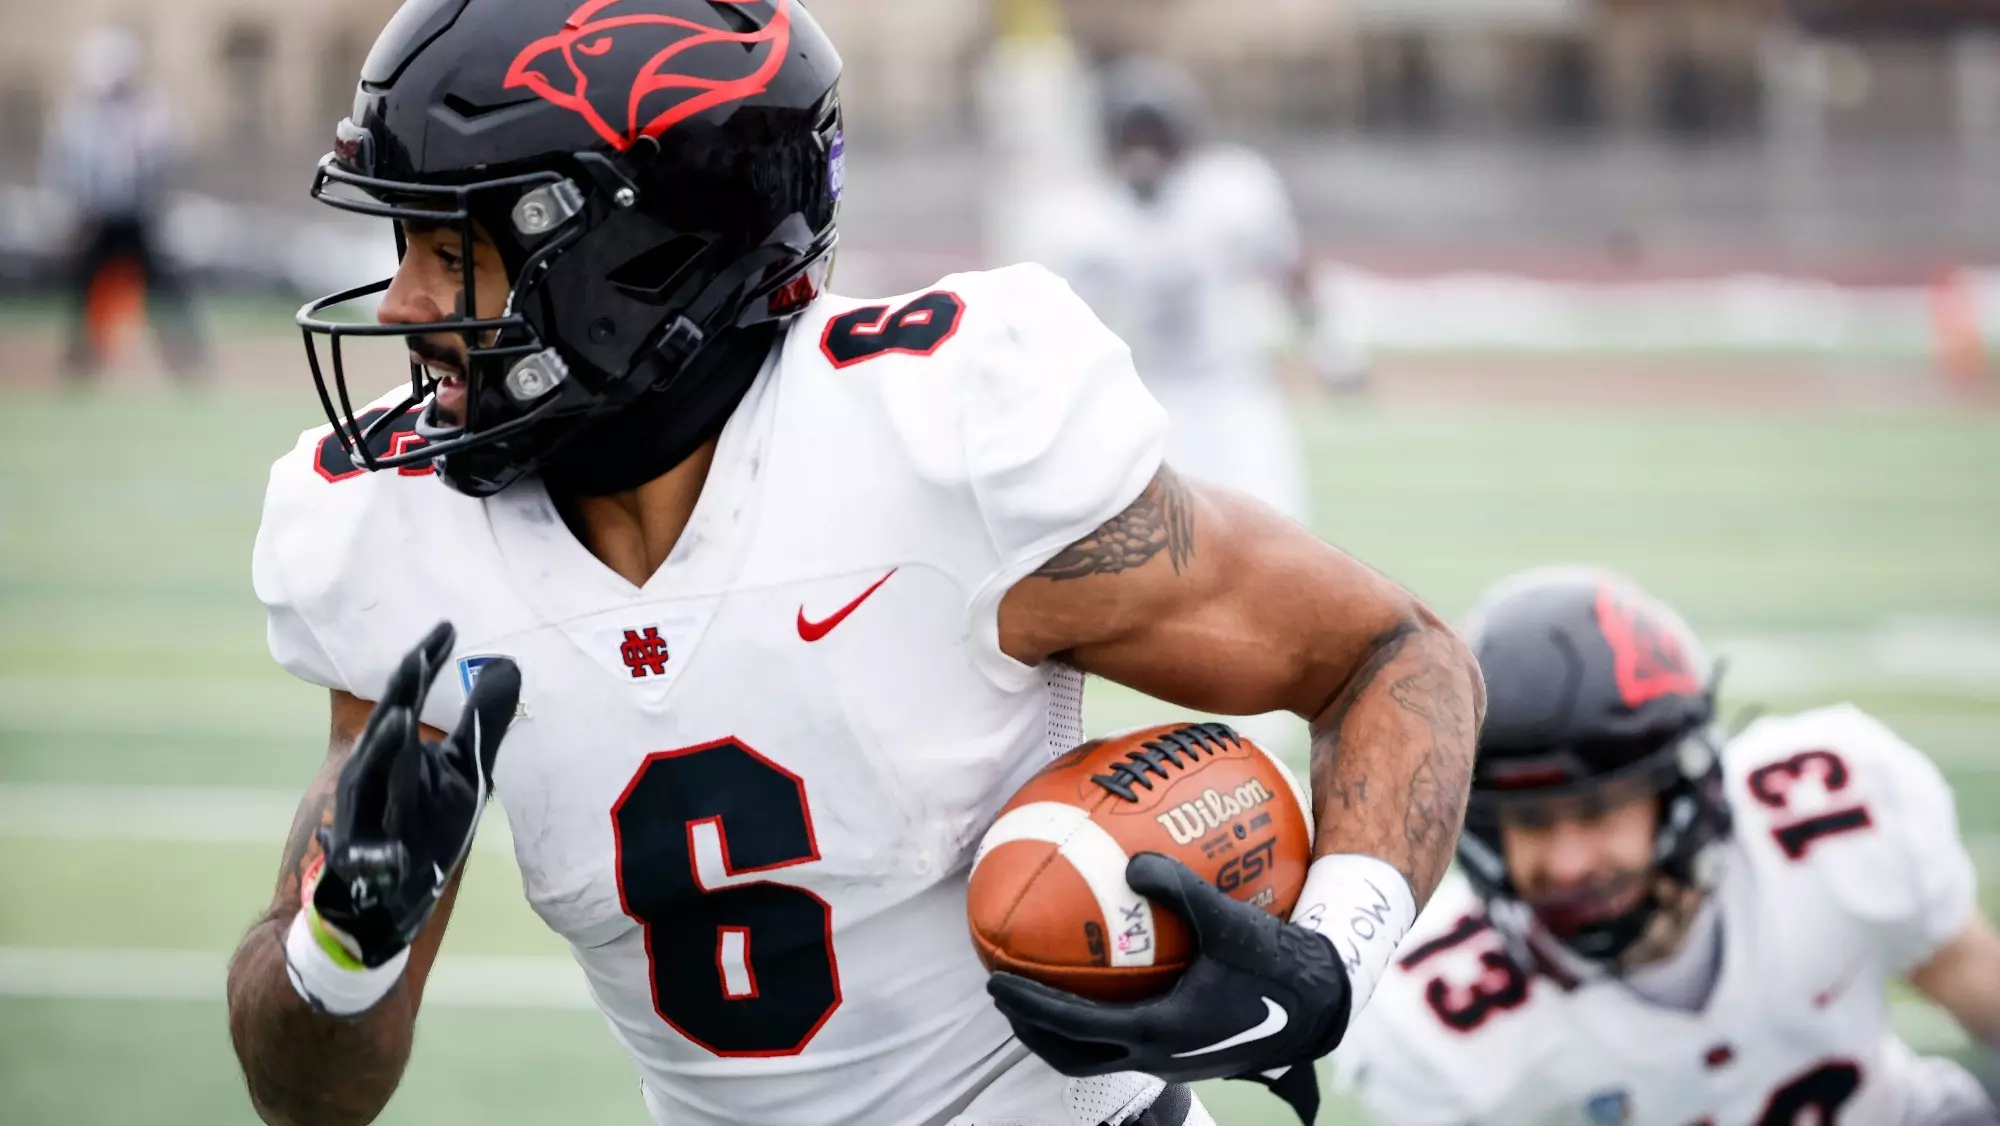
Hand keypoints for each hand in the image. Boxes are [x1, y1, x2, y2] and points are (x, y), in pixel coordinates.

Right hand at [311, 622, 518, 967]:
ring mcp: (362, 824)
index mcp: (397, 753)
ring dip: (383, 754)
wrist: (378, 907)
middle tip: (419, 656)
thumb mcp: (463, 774)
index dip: (425, 664)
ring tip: (401, 721)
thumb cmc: (423, 828)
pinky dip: (377, 858)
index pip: (409, 698)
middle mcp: (374, 780)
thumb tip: (510, 664)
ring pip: (368, 784)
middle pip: (386, 731)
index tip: (449, 626)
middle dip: (401, 695)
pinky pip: (367, 863)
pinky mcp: (361, 871)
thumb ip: (481, 722)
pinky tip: (394, 856)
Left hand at [987, 853, 1351, 1125]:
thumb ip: (1180, 889)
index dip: (1028, 1007)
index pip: (1071, 1026)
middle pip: (1073, 1057)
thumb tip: (1134, 859)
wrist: (1323, 1006)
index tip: (995, 983)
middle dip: (1032, 1032)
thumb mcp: (1230, 922)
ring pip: (1101, 1059)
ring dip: (1065, 1035)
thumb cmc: (1279, 965)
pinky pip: (1130, 1045)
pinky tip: (1114, 986)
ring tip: (1043, 1000)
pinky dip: (1105, 1025)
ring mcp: (1174, 1061)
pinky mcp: (1190, 1054)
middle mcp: (1158, 1056)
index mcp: (1156, 1031)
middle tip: (1005, 997)